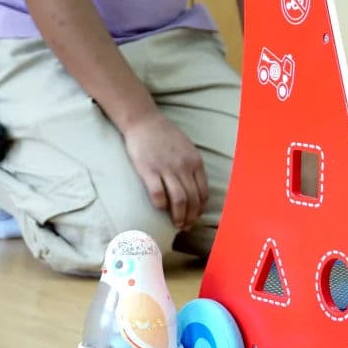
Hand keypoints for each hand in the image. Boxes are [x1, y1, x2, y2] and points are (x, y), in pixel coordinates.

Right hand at [123, 113, 207, 232]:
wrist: (144, 121)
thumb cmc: (165, 135)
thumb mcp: (187, 147)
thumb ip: (192, 166)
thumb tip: (195, 187)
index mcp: (195, 162)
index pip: (203, 192)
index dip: (200, 209)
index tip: (195, 216)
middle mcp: (184, 166)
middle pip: (192, 199)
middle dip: (191, 217)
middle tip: (185, 226)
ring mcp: (166, 168)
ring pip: (179, 200)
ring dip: (179, 216)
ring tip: (176, 224)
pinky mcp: (148, 170)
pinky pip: (158, 194)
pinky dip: (161, 205)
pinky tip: (159, 209)